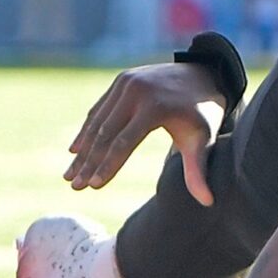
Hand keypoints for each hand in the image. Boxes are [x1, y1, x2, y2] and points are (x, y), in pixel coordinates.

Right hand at [64, 62, 228, 203]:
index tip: (94, 187)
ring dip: (82, 150)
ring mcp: (126, 83)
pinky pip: (100, 109)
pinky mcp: (121, 80)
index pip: (124, 142)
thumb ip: (198, 170)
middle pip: (105, 134)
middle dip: (88, 163)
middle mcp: (136, 92)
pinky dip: (87, 130)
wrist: (203, 73)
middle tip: (75, 186)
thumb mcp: (203, 140)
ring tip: (69, 175)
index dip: (108, 166)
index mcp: (155, 107)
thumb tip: (208, 203)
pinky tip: (75, 150)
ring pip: (97, 122)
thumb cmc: (202, 113)